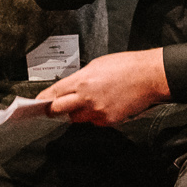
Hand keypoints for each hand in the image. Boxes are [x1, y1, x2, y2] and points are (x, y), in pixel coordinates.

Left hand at [39, 49, 168, 125]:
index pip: (53, 93)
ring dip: (77, 112)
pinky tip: (106, 105)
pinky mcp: (108, 120)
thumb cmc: (127, 66)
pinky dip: (95, 116)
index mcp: (82, 80)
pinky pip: (94, 122)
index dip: (43, 99)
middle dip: (53, 109)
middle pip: (57, 110)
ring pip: (76, 118)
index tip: (36, 103)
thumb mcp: (98, 65)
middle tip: (53, 108)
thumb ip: (81, 78)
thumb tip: (70, 87)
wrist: (150, 76)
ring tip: (91, 101)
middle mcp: (86, 97)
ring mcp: (97, 111)